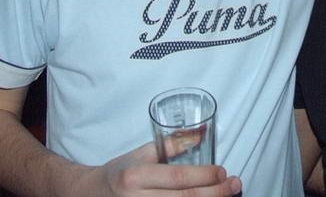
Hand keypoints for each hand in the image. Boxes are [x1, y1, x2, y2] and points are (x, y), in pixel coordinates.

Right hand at [86, 141, 241, 195]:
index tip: (222, 172)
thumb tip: (200, 134)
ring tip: (228, 195)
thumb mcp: (142, 154)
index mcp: (136, 177)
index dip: (205, 176)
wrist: (91, 195)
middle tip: (234, 184)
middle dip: (216, 193)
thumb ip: (170, 145)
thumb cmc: (119, 173)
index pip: (179, 179)